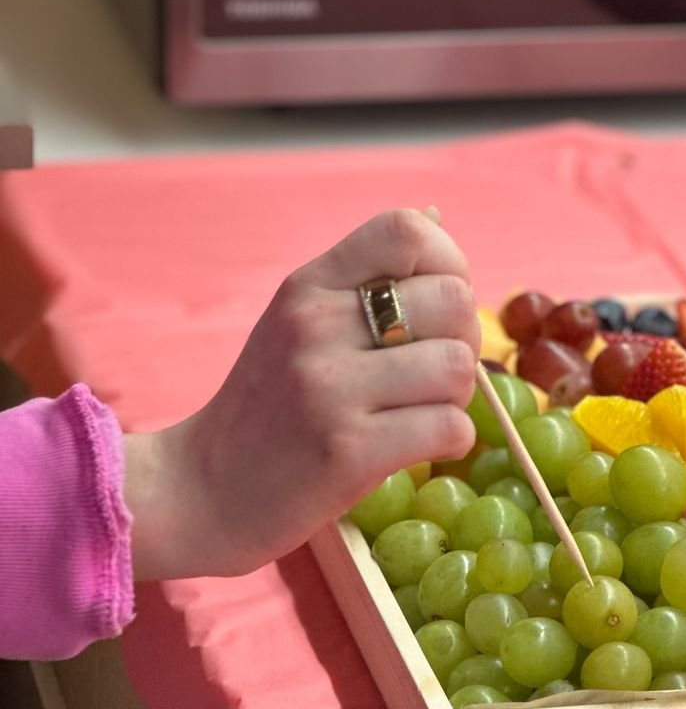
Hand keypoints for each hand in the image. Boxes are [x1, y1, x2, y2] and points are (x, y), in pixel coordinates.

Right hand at [123, 209, 479, 578]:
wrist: (201, 493)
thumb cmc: (265, 408)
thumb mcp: (296, 323)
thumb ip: (362, 277)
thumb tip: (435, 215)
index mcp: (307, 287)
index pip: (407, 231)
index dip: (449, 263)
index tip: (436, 308)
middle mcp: (316, 326)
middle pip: (453, 299)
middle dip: (462, 339)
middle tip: (433, 372)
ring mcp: (330, 388)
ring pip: (458, 366)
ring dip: (458, 396)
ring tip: (422, 411)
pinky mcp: (349, 451)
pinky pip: (450, 428)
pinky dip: (452, 442)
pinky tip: (420, 446)